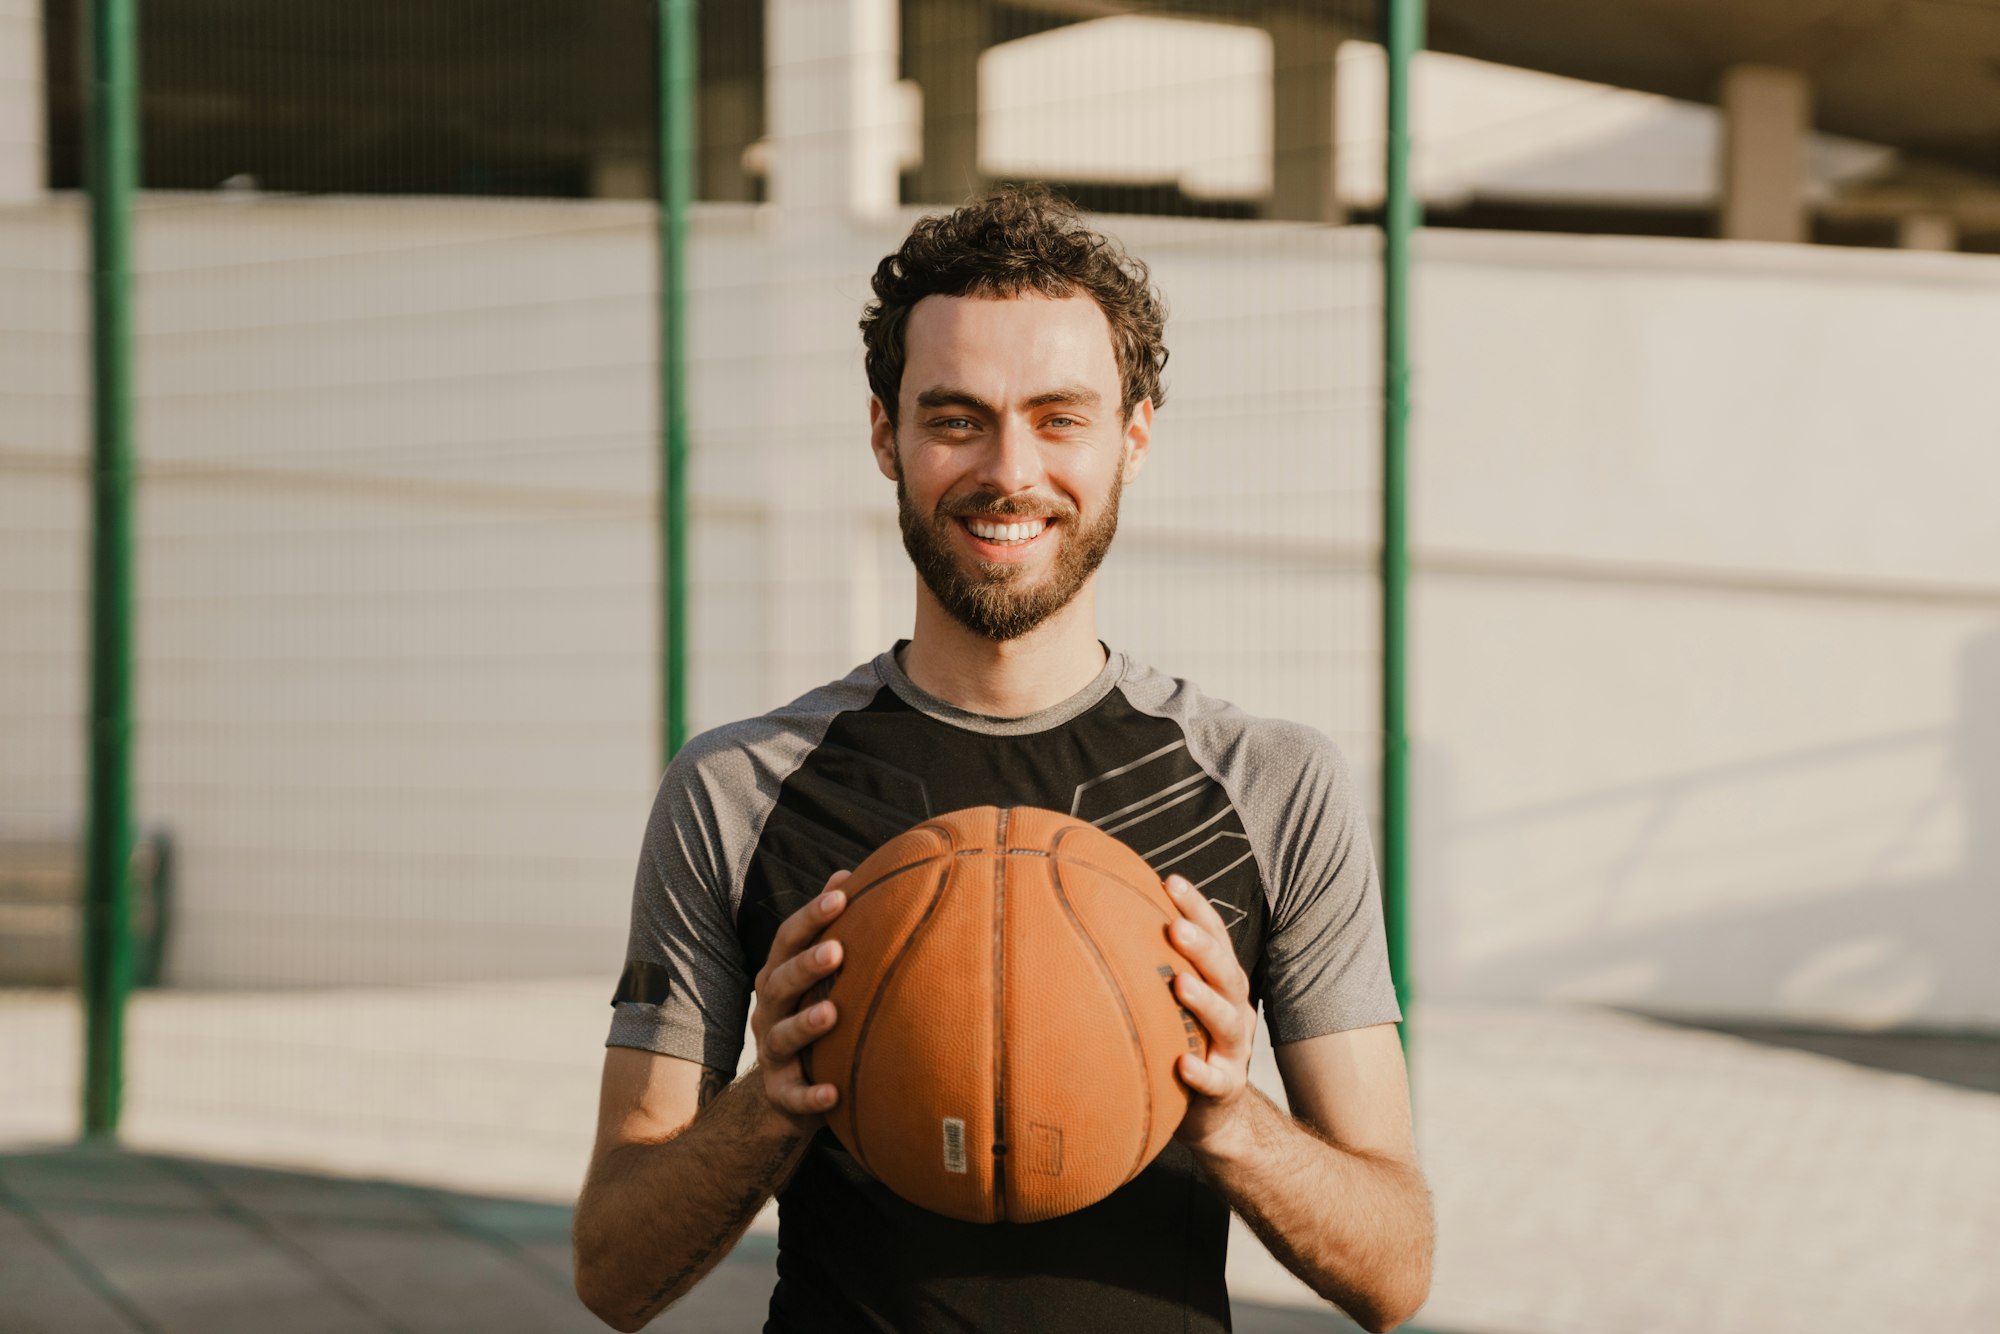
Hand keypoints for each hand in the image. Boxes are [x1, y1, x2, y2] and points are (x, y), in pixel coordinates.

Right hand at [749, 869, 849, 1128]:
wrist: (790, 1086)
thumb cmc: (813, 1010)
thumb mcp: (818, 972)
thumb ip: (830, 928)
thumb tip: (847, 873)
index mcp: (779, 976)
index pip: (788, 940)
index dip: (811, 917)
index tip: (841, 895)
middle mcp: (770, 1011)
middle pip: (780, 983)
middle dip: (806, 966)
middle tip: (838, 951)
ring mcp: (772, 1052)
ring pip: (782, 1037)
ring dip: (805, 1024)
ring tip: (832, 1013)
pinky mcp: (782, 1093)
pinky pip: (793, 1096)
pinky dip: (810, 1096)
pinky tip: (833, 1094)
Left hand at [1163, 873, 1256, 1154]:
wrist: (1213, 1115)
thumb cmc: (1181, 1045)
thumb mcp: (1169, 1006)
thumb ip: (1146, 971)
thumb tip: (1090, 920)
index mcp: (1220, 986)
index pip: (1215, 938)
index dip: (1197, 908)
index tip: (1170, 881)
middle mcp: (1233, 1011)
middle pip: (1226, 972)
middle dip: (1203, 947)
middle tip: (1175, 926)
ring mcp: (1233, 1051)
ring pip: (1228, 1022)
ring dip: (1205, 1001)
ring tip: (1180, 983)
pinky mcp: (1227, 1089)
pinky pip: (1217, 1081)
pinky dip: (1202, 1073)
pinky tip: (1182, 1065)